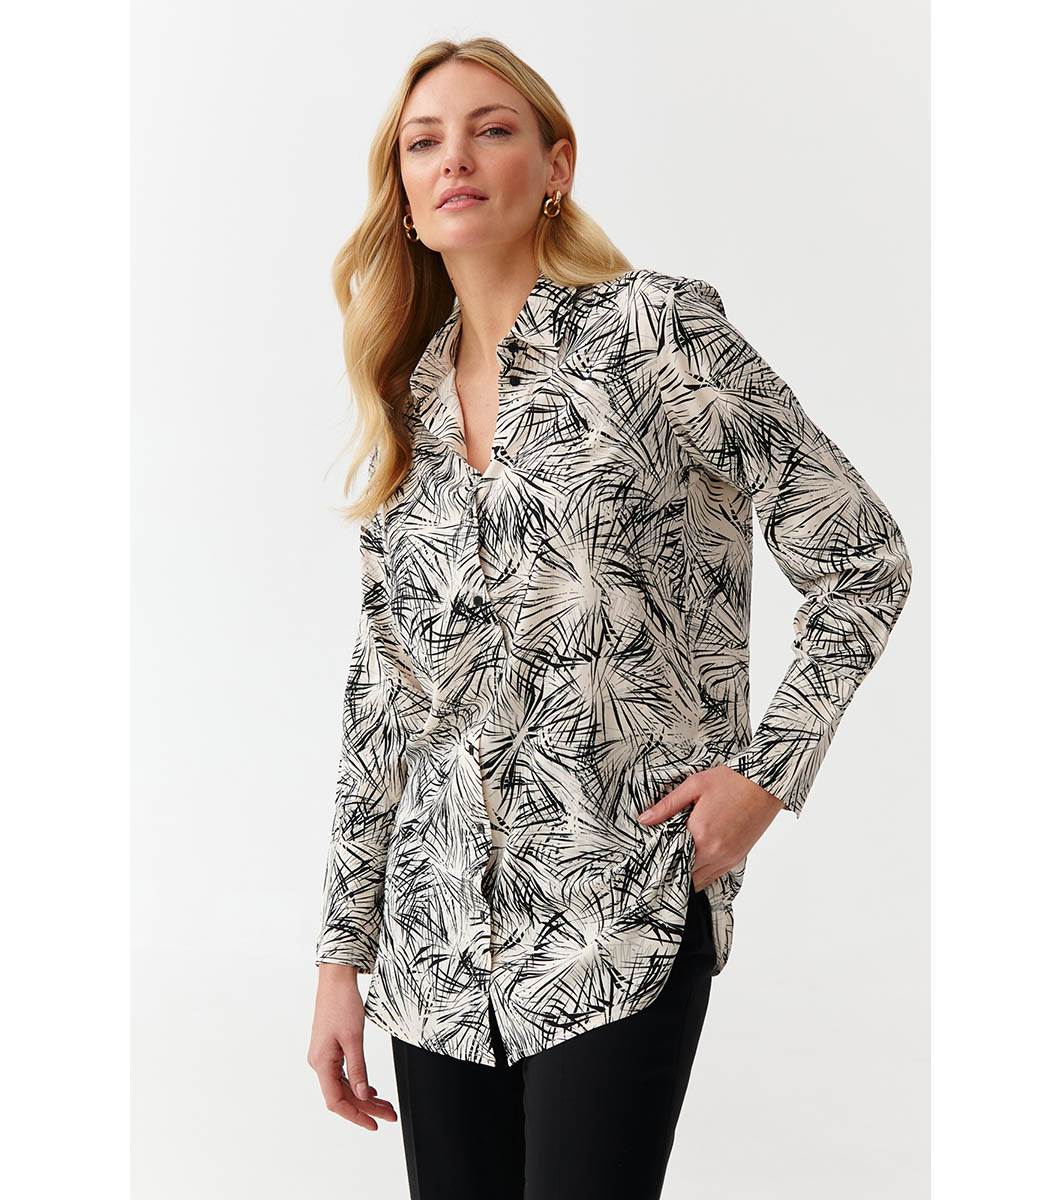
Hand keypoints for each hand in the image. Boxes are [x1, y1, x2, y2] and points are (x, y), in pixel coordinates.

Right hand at [308, 964, 397, 1130]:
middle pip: (344, 1096)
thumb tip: (364, 1095)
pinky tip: (371, 1089)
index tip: (374, 1124)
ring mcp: (324, 1057)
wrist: (335, 981)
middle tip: (389, 1115)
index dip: (355, 1116)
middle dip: (367, 1108)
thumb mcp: (353, 1038)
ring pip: (346, 1086)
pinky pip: (344, 1075)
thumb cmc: (341, 1004)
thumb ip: (359, 1068)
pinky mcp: (330, 1051)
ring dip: (365, 1097)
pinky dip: (359, 1084)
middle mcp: (320, 1063)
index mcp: (321, 1063)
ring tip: (386, 1105)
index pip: (336, 1101)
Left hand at [637, 763, 784, 891]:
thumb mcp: (694, 786)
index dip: (659, 863)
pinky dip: (702, 874)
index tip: (648, 863)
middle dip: (671, 871)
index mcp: (700, 834)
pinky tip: (694, 865)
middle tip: (657, 866)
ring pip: (700, 880)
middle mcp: (715, 852)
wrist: (766, 783)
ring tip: (673, 867)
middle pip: (685, 875)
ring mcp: (728, 857)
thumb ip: (667, 805)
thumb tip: (644, 819)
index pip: (672, 859)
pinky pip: (715, 876)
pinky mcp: (738, 857)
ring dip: (687, 876)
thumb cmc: (732, 780)